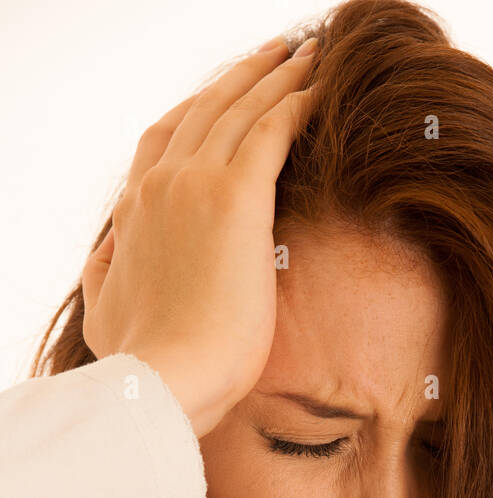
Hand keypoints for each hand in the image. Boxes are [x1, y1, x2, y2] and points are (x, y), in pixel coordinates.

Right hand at [82, 37, 318, 438]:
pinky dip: (296, 103)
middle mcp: (159, 185)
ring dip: (278, 77)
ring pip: (240, 110)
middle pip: (206, 110)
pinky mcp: (236, 198)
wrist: (163, 380)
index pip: (164, 139)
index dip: (198, 112)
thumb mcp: (104, 311)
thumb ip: (106, 272)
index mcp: (132, 212)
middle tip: (277, 55)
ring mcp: (195, 185)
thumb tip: (107, 252)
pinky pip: (271, 131)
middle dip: (243, 77)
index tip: (224, 98)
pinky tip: (320, 90)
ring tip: (308, 57)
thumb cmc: (144, 362)